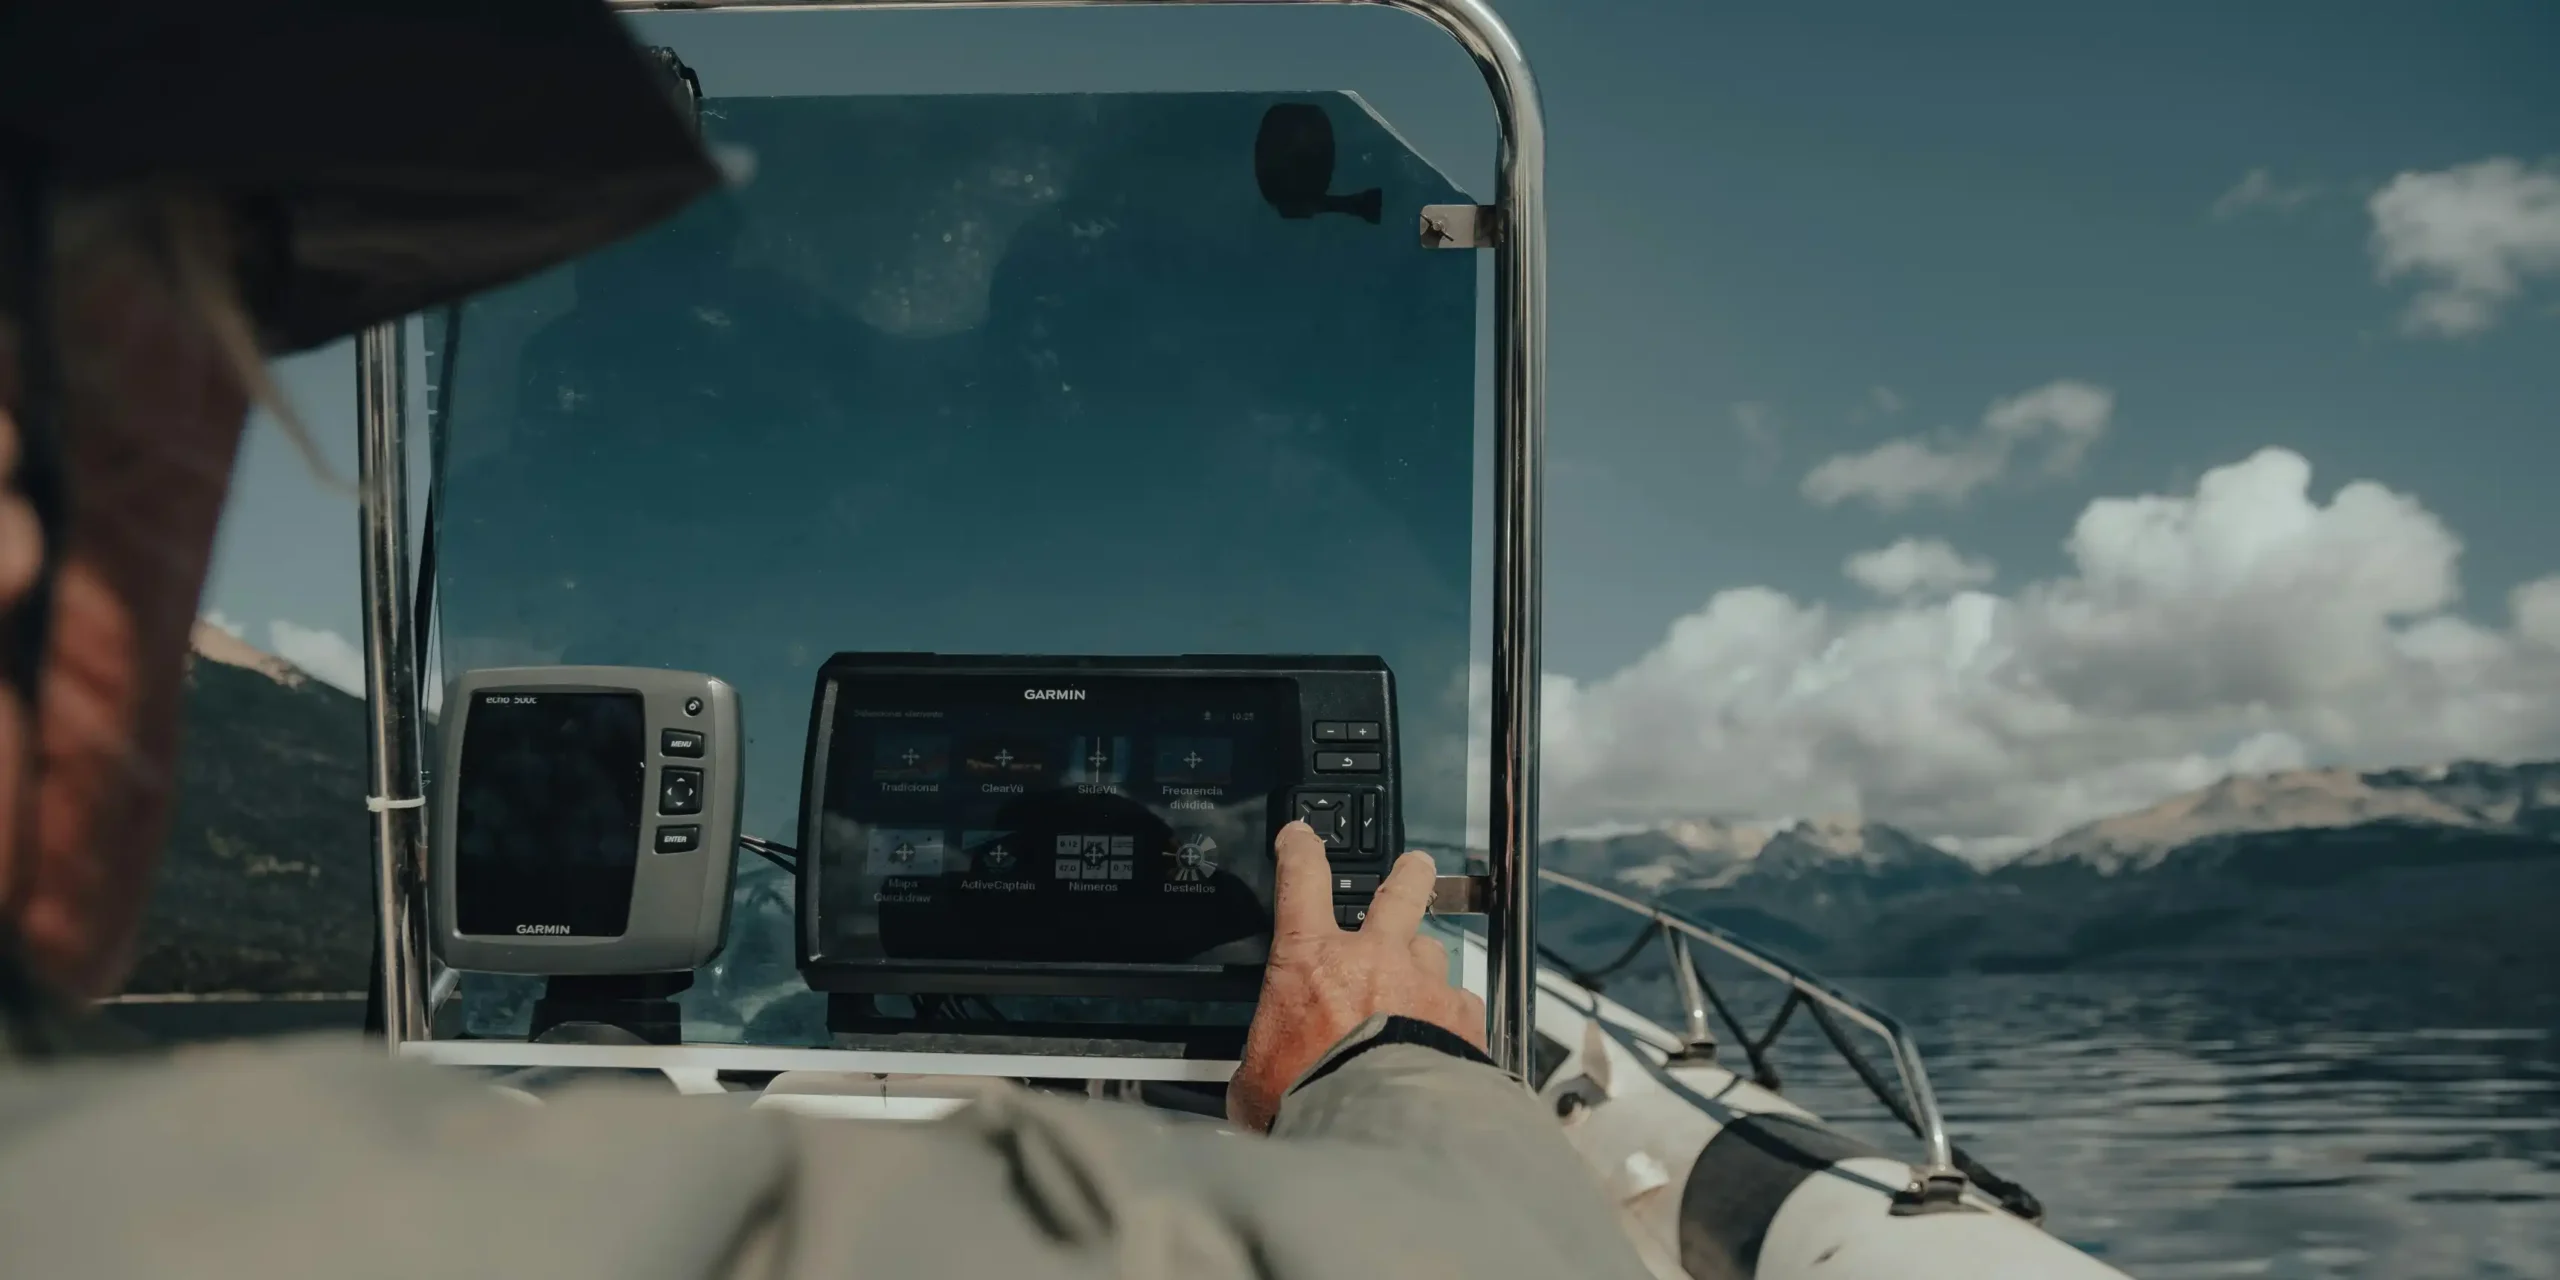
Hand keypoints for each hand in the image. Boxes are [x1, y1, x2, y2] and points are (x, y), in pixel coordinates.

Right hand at [1227, 822, 1485, 1131]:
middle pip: (1398, 891)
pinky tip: (1447, 1038)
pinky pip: (1462, 1004)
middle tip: (1413, 867)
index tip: (1302, 837)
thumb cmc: (1308, 1103)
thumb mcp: (1257, 1081)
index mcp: (1310, 962)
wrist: (1373, 1133)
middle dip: (1407, 874)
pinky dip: (1454, 1016)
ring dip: (1426, 964)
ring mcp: (1423, 984)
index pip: (1302, 880)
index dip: (1301, 850)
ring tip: (1422, 987)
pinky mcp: (1462, 1018)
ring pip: (1433, 950)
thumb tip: (1256, 1087)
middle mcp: (1372, 959)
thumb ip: (1263, 1065)